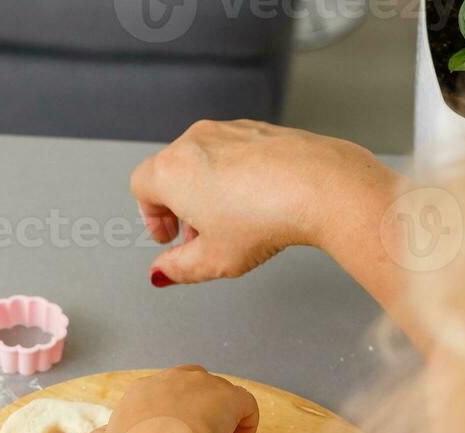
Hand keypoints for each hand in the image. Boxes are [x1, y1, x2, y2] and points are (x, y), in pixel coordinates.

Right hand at [86, 366, 258, 432]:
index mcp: (144, 390)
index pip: (161, 397)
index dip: (168, 419)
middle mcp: (174, 379)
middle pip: (191, 388)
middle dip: (194, 411)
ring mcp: (204, 384)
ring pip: (218, 398)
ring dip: (218, 421)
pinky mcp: (230, 397)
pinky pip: (245, 405)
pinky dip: (246, 424)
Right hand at [130, 120, 395, 284]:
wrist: (323, 187)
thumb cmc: (266, 219)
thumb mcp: (212, 260)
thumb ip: (177, 268)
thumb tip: (163, 272)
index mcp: (172, 170)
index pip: (141, 187)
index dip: (151, 217)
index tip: (168, 237)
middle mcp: (196, 141)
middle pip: (173, 172)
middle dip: (181, 208)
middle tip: (200, 238)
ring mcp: (230, 130)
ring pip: (205, 160)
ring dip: (209, 192)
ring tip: (233, 224)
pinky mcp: (261, 129)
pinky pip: (236, 153)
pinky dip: (237, 176)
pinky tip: (259, 204)